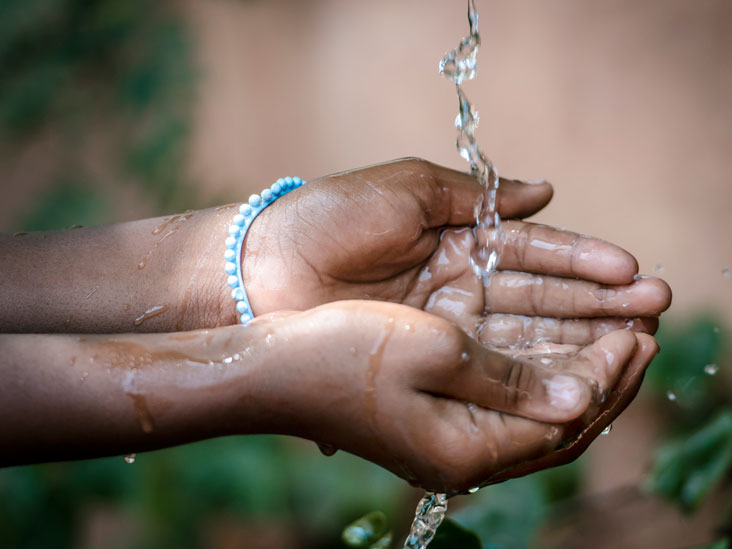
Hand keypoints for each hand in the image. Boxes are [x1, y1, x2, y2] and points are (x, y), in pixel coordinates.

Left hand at [240, 158, 670, 346]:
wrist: (261, 269)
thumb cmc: (329, 218)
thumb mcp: (407, 189)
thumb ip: (477, 196)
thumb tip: (549, 190)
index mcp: (455, 237)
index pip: (532, 251)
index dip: (582, 261)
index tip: (630, 272)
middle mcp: (457, 283)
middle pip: (538, 297)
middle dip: (596, 302)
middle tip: (653, 310)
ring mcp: (443, 325)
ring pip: (521, 334)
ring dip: (577, 338)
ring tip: (632, 343)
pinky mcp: (424, 358)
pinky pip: (486, 364)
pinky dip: (529, 368)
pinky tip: (572, 374)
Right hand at [252, 300, 658, 493]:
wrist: (270, 367)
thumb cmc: (341, 353)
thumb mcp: (434, 351)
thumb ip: (510, 378)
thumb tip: (578, 395)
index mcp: (466, 450)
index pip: (565, 421)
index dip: (608, 374)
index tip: (638, 331)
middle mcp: (461, 454)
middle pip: (558, 424)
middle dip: (605, 375)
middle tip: (642, 329)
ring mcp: (445, 438)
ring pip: (534, 411)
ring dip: (575, 370)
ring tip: (612, 331)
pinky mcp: (431, 416)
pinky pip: (503, 401)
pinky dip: (536, 372)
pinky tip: (551, 344)